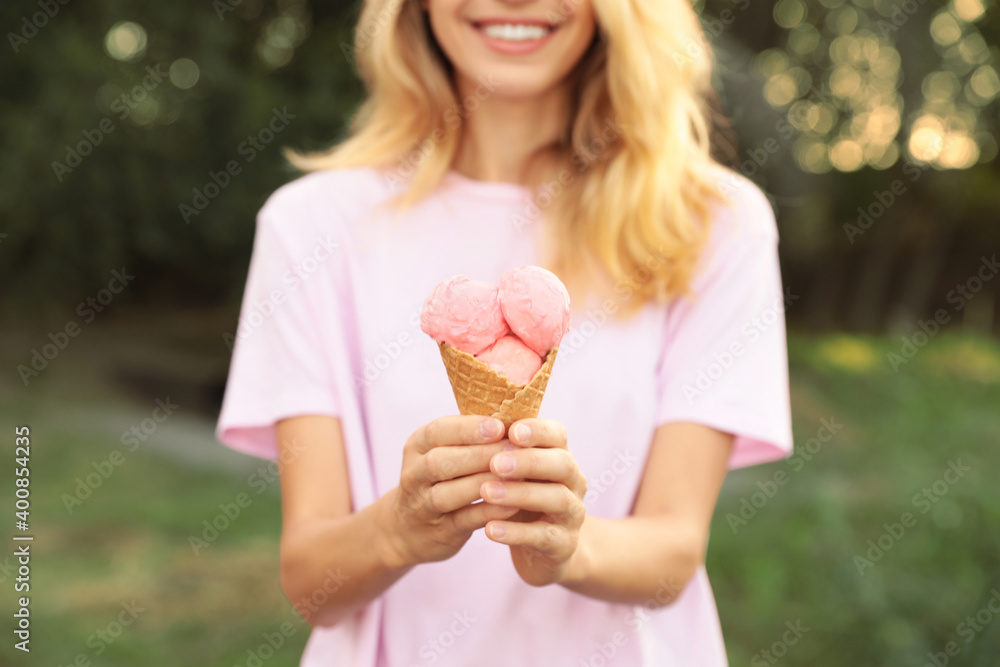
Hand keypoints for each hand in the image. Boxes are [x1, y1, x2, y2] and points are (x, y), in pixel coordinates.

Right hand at [378, 416, 519, 568]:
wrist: (409, 528)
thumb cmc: (442, 478)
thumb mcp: (444, 451)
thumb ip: (472, 435)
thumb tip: (516, 415)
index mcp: (418, 446)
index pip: (437, 432)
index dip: (468, 428)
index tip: (499, 426)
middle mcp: (415, 474)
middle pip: (440, 462)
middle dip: (479, 454)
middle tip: (515, 449)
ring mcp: (424, 505)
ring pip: (448, 494)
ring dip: (483, 483)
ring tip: (516, 475)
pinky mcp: (440, 531)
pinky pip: (464, 521)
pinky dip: (488, 512)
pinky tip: (513, 504)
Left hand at [479, 418, 586, 585]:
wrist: (543, 551)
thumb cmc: (520, 499)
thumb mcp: (514, 471)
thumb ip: (499, 447)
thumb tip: (471, 413)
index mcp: (559, 456)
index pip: (557, 434)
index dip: (536, 430)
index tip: (510, 431)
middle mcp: (573, 482)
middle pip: (561, 464)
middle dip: (528, 461)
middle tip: (495, 462)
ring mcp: (572, 514)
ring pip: (557, 498)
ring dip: (520, 493)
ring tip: (487, 492)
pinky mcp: (564, 545)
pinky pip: (544, 537)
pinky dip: (516, 533)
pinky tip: (489, 529)